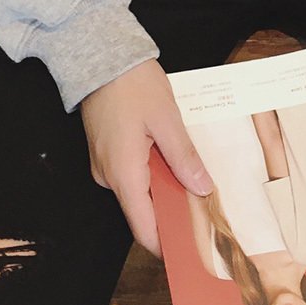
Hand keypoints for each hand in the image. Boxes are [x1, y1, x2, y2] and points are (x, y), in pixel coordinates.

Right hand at [80, 58, 213, 257]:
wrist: (100, 56)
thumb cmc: (132, 83)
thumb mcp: (166, 118)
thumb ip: (184, 157)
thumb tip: (202, 188)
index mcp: (123, 174)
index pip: (144, 229)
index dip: (168, 243)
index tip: (193, 248)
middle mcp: (109, 176)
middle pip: (143, 211)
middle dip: (173, 213)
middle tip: (206, 210)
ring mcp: (104, 164)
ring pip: (138, 191)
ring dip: (164, 189)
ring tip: (196, 181)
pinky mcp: (105, 151)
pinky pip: (131, 173)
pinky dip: (153, 174)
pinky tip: (173, 161)